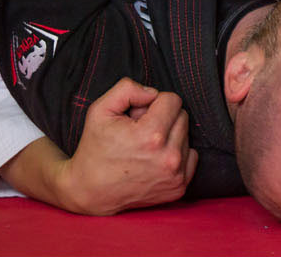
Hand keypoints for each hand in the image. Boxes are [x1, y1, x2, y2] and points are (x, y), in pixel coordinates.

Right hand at [55, 77, 197, 215]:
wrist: (90, 191)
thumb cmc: (94, 148)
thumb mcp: (100, 110)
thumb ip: (127, 89)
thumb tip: (153, 92)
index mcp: (151, 136)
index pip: (173, 100)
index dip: (154, 102)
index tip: (138, 115)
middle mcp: (168, 157)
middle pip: (182, 116)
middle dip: (162, 118)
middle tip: (139, 131)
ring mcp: (175, 175)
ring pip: (186, 136)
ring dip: (169, 136)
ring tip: (143, 147)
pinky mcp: (179, 188)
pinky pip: (190, 155)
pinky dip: (176, 153)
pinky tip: (154, 159)